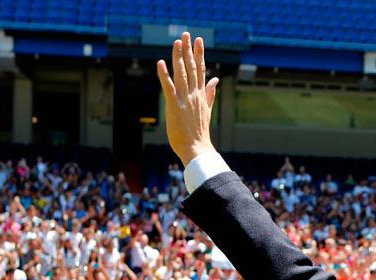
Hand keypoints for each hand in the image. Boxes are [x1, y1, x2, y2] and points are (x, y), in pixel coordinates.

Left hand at [156, 33, 219, 165]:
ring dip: (179, 57)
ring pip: (182, 74)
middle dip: (189, 50)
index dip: (200, 54)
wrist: (197, 148)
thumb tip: (215, 80)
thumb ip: (210, 93)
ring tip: (177, 42)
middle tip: (187, 34)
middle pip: (192, 68)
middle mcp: (194, 95)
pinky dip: (164, 74)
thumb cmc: (199, 133)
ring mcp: (185, 99)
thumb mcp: (207, 110)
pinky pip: (168, 87)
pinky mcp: (175, 106)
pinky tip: (160, 63)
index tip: (199, 41)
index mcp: (201, 95)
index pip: (201, 70)